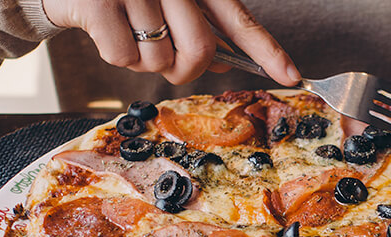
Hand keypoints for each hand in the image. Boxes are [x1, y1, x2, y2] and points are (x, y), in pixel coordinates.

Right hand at [43, 0, 300, 85]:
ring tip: (126, 27)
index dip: (267, 51)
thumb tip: (223, 61)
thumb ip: (198, 26)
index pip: (239, 20)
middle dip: (185, 68)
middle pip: (199, 52)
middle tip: (167, 56)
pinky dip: (115, 54)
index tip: (292, 76)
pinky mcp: (99, 3)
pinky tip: (104, 27)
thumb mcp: (166, 1)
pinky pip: (122, 58)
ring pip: (157, 61)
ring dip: (142, 58)